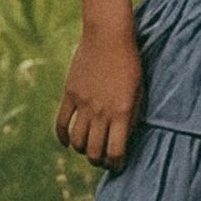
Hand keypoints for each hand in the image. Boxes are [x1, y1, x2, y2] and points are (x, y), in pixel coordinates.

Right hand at [54, 28, 143, 171]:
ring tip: (88, 148)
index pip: (115, 152)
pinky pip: (61, 124)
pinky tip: (67, 143)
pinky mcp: (69, 94)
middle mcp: (101, 112)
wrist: (109, 35)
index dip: (116, 164)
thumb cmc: (130, 62)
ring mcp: (83, 104)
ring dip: (82, 150)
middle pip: (94, 151)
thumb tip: (124, 140)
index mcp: (122, 113)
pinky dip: (63, 137)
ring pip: (77, 141)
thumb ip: (132, 116)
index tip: (118, 165)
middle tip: (103, 159)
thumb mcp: (139, 90)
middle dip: (99, 161)